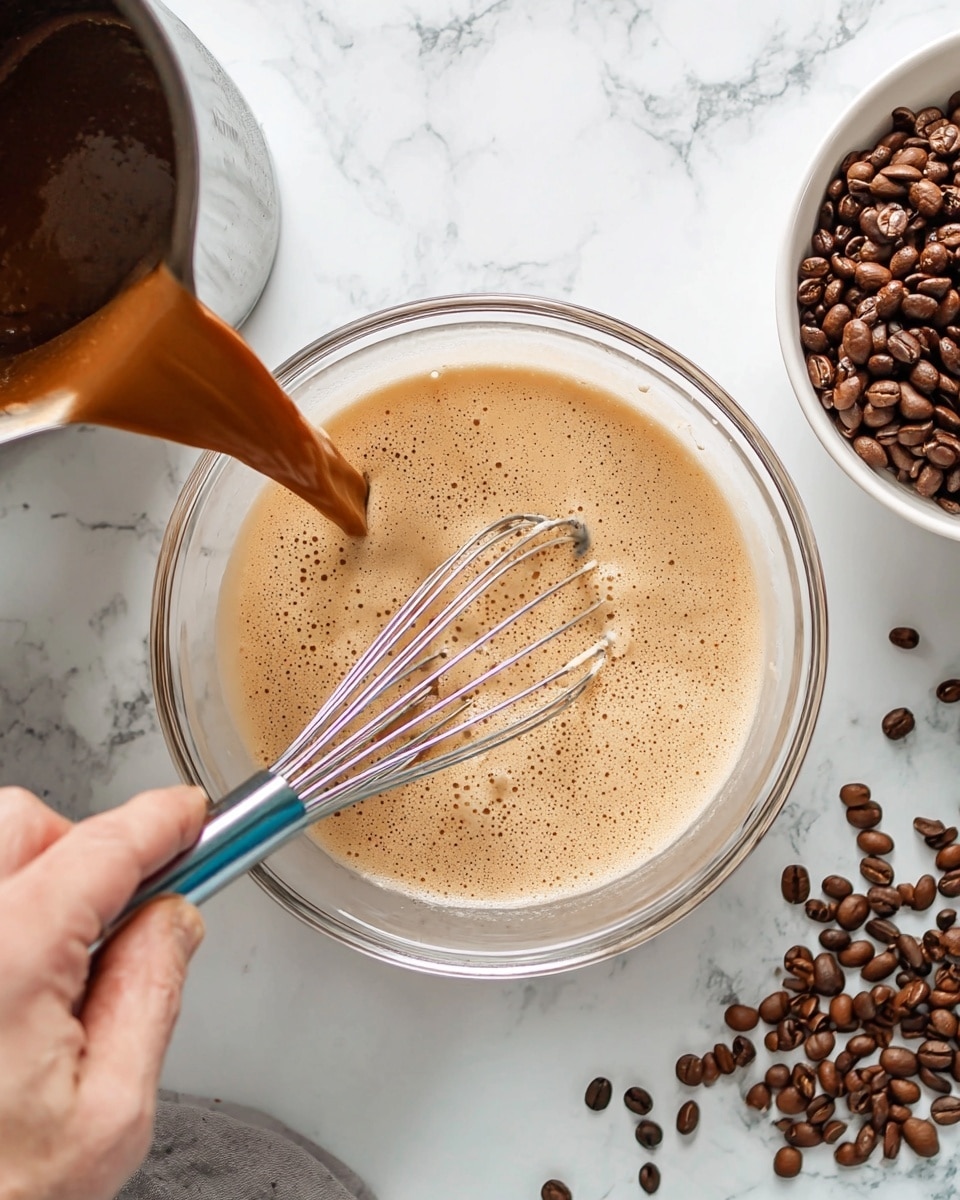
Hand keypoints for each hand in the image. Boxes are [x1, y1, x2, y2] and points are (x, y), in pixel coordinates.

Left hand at [0, 784, 207, 1199]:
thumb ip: (151, 994)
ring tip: (52, 965)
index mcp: (6, 959)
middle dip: (85, 848)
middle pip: (25, 823)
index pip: (103, 846)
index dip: (162, 821)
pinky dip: (4, 911)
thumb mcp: (109, 1115)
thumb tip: (173, 920)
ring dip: (33, 877)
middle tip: (115, 914)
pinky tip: (11, 982)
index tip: (189, 816)